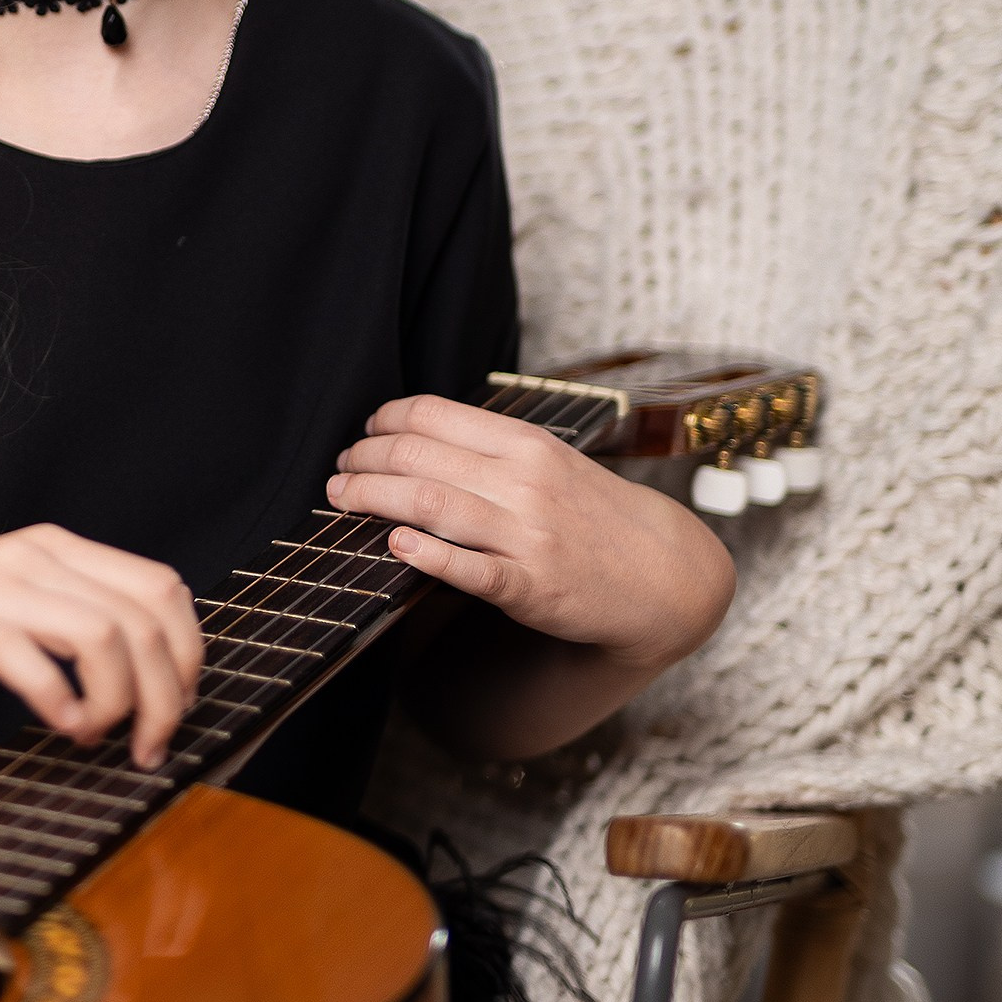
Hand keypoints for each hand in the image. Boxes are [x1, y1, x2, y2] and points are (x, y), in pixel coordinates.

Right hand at [0, 527, 203, 768]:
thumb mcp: (2, 608)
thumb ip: (63, 621)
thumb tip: (141, 675)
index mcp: (54, 547)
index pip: (163, 588)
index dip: (190, 654)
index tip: (176, 709)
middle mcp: (34, 554)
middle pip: (148, 617)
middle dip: (169, 693)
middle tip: (150, 745)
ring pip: (107, 636)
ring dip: (122, 703)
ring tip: (98, 737)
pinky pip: (38, 660)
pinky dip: (64, 704)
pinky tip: (56, 727)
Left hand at [326, 395, 734, 673]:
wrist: (662, 573)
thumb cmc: (593, 514)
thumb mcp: (550, 462)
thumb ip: (491, 447)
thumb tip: (416, 435)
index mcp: (525, 444)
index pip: (432, 415)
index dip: (383, 421)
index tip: (363, 435)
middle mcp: (523, 481)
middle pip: (418, 456)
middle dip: (364, 460)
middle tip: (339, 472)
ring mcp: (527, 534)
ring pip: (430, 503)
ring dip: (372, 497)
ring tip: (340, 499)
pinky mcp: (531, 586)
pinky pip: (470, 568)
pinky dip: (427, 555)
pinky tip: (394, 546)